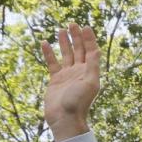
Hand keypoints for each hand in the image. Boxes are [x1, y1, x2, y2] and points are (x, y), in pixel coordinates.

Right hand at [41, 24, 99, 140]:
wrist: (64, 118)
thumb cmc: (79, 102)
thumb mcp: (90, 83)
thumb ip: (93, 66)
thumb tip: (96, 49)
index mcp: (90, 72)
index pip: (91, 51)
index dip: (89, 39)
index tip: (85, 26)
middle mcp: (80, 72)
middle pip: (79, 50)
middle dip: (77, 37)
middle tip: (72, 23)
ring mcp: (67, 75)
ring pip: (66, 55)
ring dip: (64, 42)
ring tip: (61, 30)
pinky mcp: (56, 80)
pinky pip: (52, 63)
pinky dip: (49, 53)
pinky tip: (45, 43)